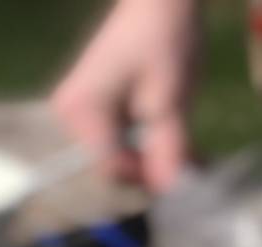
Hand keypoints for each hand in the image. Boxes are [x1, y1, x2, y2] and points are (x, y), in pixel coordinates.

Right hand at [49, 0, 200, 191]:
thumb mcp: (172, 101)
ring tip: (188, 146)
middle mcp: (69, 115)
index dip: (147, 177)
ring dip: (154, 155)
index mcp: (81, 112)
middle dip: (152, 167)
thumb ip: (169, 150)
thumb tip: (171, 193)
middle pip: (113, 164)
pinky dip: (147, 140)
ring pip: (119, 153)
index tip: (181, 172)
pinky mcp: (92, 106)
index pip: (110, 170)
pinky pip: (119, 137)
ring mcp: (78, 110)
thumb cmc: (164, 39)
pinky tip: (175, 134)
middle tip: (191, 160)